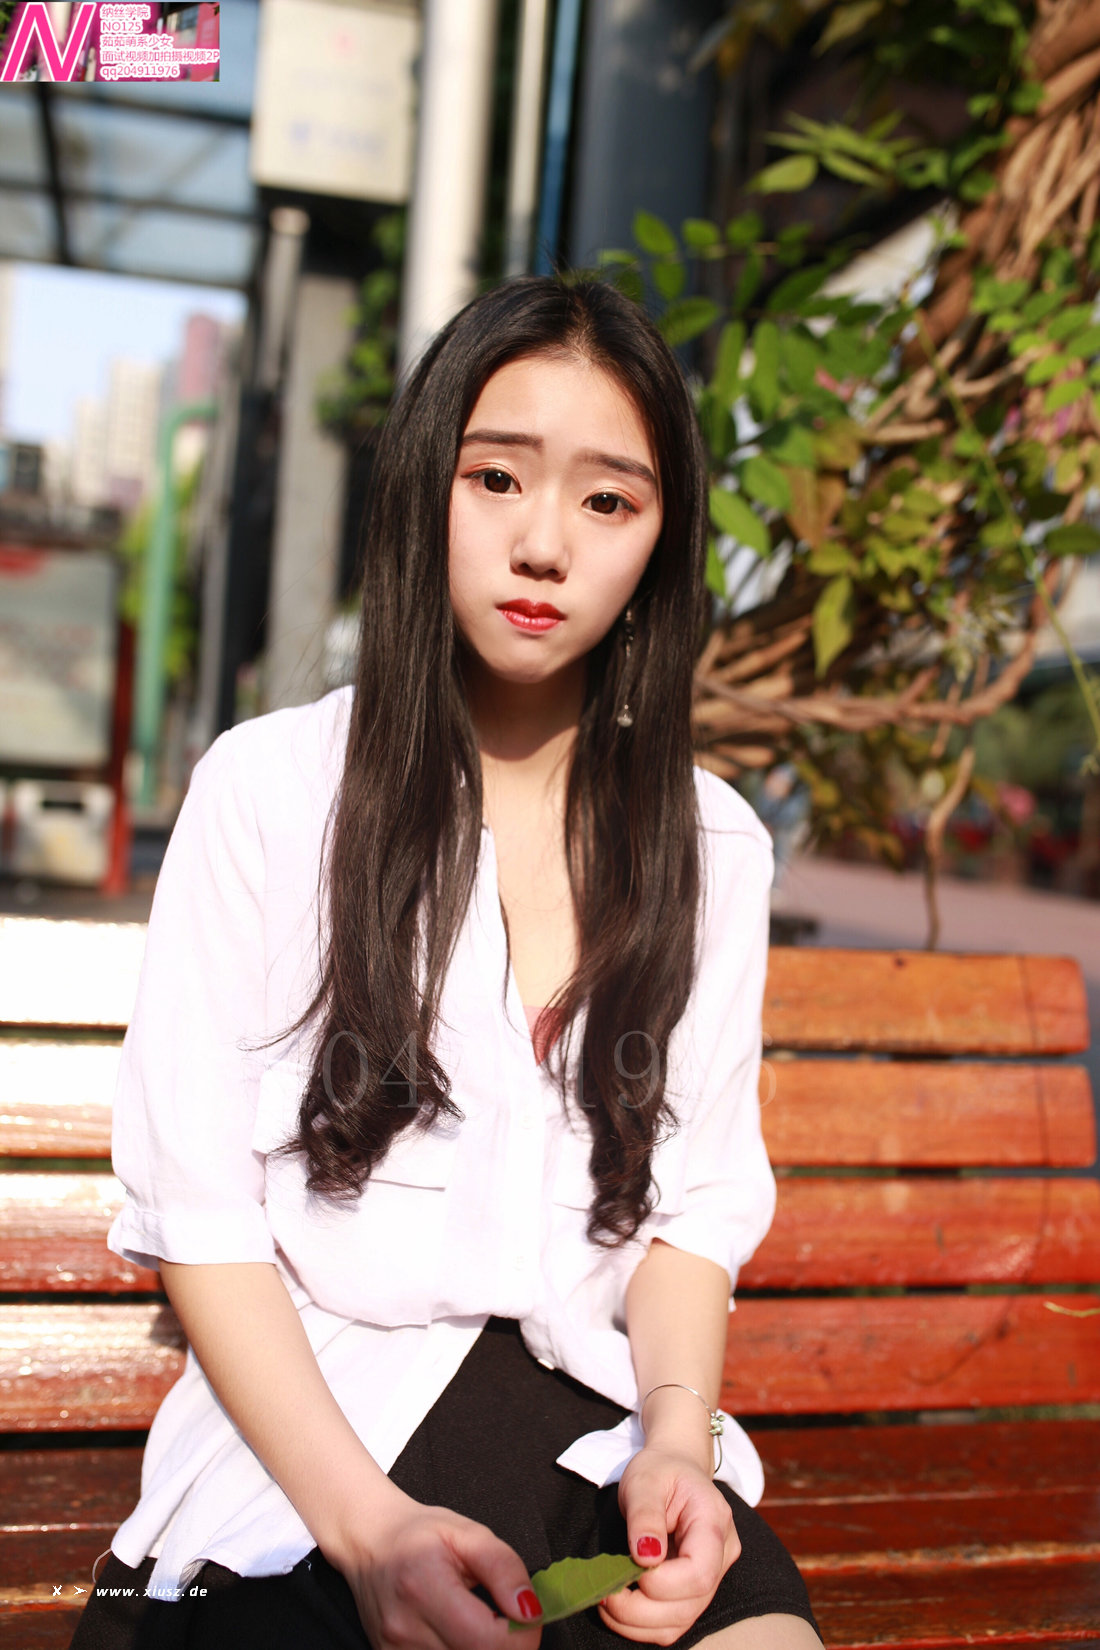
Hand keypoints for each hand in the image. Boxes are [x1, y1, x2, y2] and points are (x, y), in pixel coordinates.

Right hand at [332, 1489, 544, 1649]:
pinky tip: (460, 1635)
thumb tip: (529, 1610)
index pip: (487, 1641)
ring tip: (479, 1624)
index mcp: (424, 1589)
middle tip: (507, 1620)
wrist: (369, 1542)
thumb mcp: (468, 1533)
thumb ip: (504, 1569)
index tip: (527, 1616)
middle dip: (505, 1646)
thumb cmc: (417, 1534)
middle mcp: (405, 1630)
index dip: (522, 1636)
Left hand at [595, 1444, 740, 1645]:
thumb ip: (646, 1515)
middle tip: (605, 1592)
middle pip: (689, 1606)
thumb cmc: (660, 1471)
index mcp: (714, 1523)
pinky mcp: (692, 1593)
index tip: (630, 1566)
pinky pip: (671, 1623)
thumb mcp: (645, 1480)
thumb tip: (645, 1557)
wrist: (674, 1471)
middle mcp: (721, 1557)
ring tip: (607, 1599)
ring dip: (636, 1623)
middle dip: (640, 1609)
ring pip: (679, 1623)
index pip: (700, 1573)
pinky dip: (640, 1625)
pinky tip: (618, 1607)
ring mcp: (711, 1579)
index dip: (663, 1583)